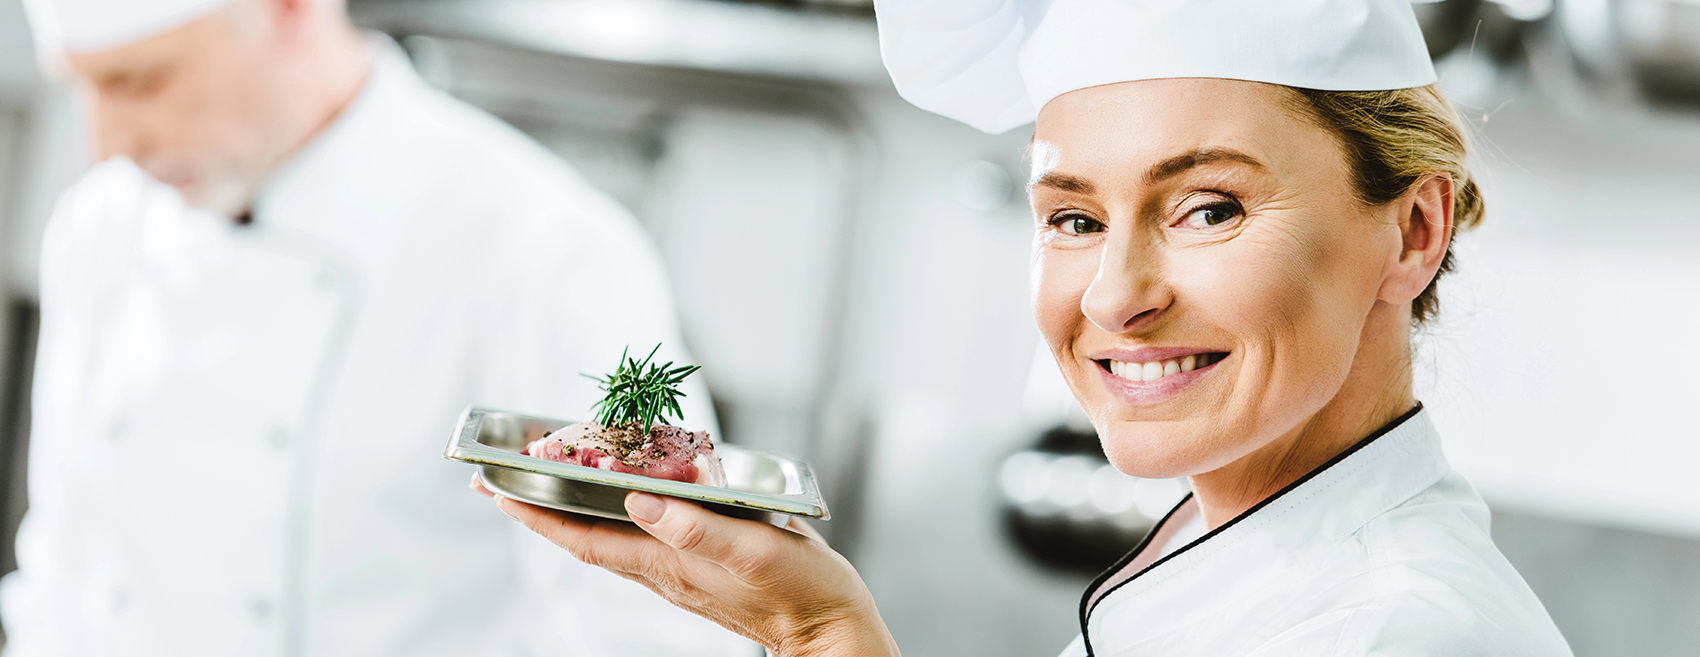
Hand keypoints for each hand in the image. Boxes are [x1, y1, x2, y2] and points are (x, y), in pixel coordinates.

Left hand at [473, 474, 900, 656]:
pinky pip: (640, 538)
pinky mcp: (699, 568)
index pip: (585, 539)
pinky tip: (619, 498)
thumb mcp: (754, 551)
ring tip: (544, 482)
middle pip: (585, 538)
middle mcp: (665, 570)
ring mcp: (679, 571)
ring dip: (572, 511)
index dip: (539, 516)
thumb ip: (697, 527)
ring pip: (608, 538)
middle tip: (501, 478)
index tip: (498, 490)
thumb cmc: (801, 593)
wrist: (830, 630)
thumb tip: (638, 501)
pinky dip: (615, 514)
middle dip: (541, 509)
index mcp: (669, 563)